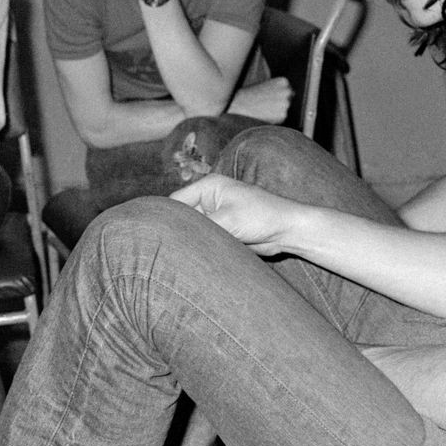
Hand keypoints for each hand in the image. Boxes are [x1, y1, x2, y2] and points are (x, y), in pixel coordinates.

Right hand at [170, 173, 303, 255]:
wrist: (288, 230)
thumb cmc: (263, 217)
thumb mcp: (228, 221)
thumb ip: (201, 228)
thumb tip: (176, 239)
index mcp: (208, 187)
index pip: (175, 202)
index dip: (166, 219)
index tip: (157, 238)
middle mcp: (209, 199)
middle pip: (183, 217)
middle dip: (178, 233)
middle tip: (167, 250)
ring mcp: (216, 215)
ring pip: (193, 231)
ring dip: (191, 242)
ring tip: (181, 256)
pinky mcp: (224, 230)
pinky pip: (205, 240)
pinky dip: (202, 248)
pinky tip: (195, 259)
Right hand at [226, 77, 292, 123]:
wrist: (241, 104)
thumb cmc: (250, 94)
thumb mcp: (265, 84)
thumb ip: (277, 88)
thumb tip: (289, 94)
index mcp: (283, 81)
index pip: (288, 88)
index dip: (279, 93)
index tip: (270, 95)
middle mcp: (287, 91)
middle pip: (289, 98)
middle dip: (281, 101)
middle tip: (267, 103)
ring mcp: (286, 103)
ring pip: (285, 108)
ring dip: (278, 110)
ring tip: (264, 108)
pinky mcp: (283, 115)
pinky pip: (282, 117)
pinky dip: (275, 117)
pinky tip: (265, 114)